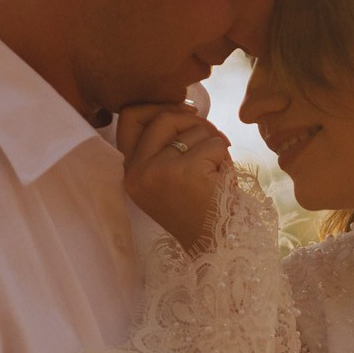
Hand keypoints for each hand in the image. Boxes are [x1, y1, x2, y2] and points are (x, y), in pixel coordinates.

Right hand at [117, 101, 234, 252]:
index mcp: (129, 171)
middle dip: (194, 121)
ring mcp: (158, 171)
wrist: (212, 245)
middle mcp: (137, 170)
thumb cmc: (197, 208)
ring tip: (216, 169)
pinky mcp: (185, 172)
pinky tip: (222, 176)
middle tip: (212, 137)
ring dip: (214, 142)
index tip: (183, 112)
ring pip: (193, 129)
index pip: (128, 117)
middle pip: (163, 117)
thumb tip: (183, 107)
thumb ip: (163, 144)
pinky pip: (214, 143)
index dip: (157, 106)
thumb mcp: (166, 176)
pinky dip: (225, 156)